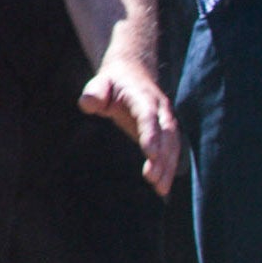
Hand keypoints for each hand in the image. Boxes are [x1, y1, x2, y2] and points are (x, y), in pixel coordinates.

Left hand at [78, 65, 179, 194]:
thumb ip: (94, 93)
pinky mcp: (166, 132)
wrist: (132, 73)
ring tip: (160, 189)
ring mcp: (166, 121)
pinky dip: (170, 169)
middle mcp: (160, 109)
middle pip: (166, 134)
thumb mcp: (99, 83)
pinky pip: (172, 151)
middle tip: (152, 178)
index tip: (150, 154)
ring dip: (168, 167)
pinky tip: (163, 188)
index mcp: (143, 96)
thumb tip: (89, 104)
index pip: (148, 116)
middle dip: (162, 157)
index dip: (151, 134)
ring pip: (173, 145)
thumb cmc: (111, 83)